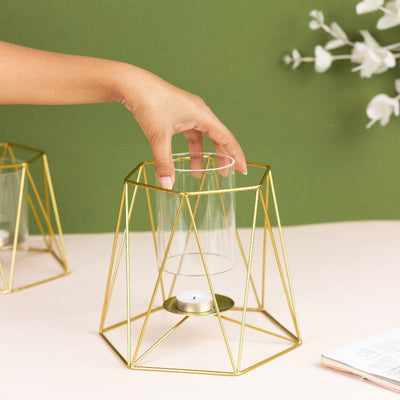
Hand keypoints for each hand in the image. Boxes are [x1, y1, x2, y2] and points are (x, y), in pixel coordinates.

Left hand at [118, 66, 246, 187]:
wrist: (132, 84)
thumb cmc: (149, 103)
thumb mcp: (159, 136)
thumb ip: (165, 162)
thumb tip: (168, 184)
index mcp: (203, 114)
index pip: (226, 138)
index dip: (236, 155)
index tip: (243, 170)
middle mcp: (199, 112)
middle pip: (217, 138)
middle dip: (221, 158)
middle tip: (224, 176)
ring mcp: (189, 112)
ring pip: (203, 137)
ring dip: (202, 155)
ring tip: (197, 173)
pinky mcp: (178, 113)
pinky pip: (191, 133)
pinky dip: (190, 147)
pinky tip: (184, 158)